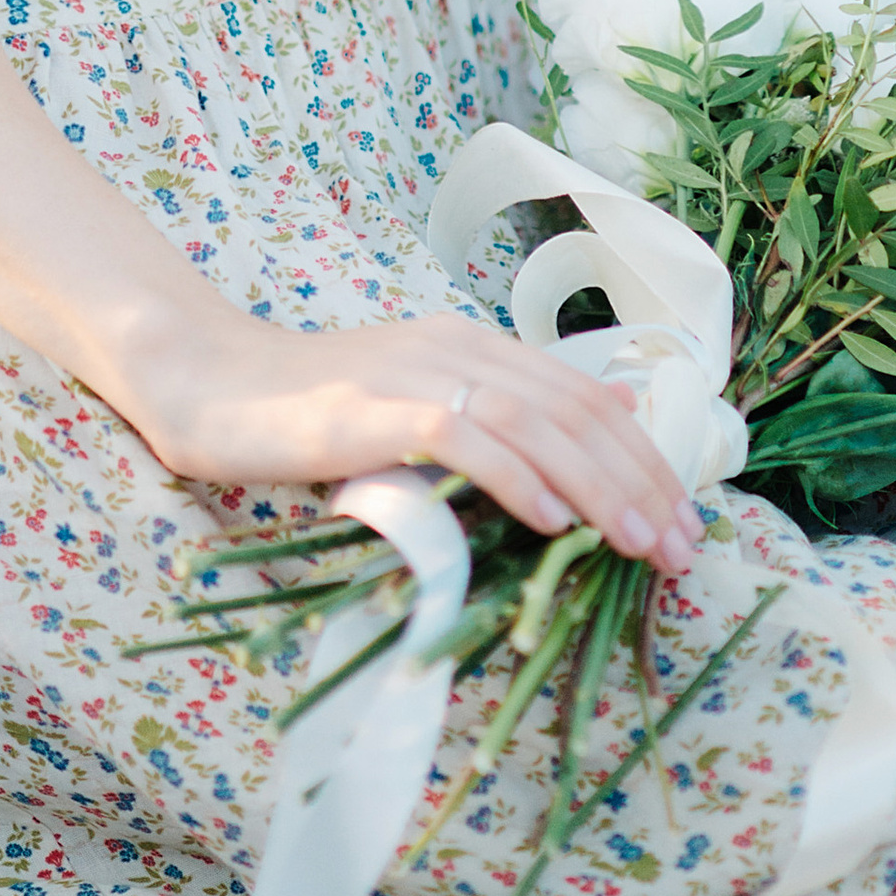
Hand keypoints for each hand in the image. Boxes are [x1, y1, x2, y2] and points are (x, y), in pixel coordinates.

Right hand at [134, 306, 701, 573]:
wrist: (211, 382)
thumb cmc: (304, 416)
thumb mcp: (407, 417)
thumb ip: (473, 437)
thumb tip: (553, 492)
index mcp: (475, 346)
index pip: (585, 399)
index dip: (644, 459)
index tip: (682, 521)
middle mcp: (460, 346)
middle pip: (577, 411)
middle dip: (642, 482)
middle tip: (684, 548)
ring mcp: (420, 372)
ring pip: (538, 425)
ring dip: (600, 489)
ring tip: (641, 545)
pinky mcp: (379, 405)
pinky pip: (469, 440)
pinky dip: (520, 480)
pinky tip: (555, 523)